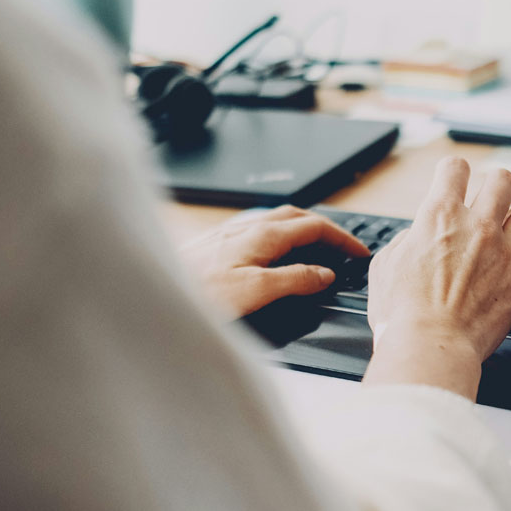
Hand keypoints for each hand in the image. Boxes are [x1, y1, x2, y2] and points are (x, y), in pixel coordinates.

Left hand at [181, 205, 369, 317]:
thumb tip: (324, 274)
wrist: (152, 293)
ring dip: (303, 230)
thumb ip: (294, 279)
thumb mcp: (256, 291)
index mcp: (263, 235)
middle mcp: (247, 227)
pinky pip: (259, 230)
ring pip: (277, 221)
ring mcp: (231, 232)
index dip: (342, 238)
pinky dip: (280, 238)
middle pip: (298, 217)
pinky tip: (274, 254)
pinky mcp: (216, 242)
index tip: (358, 253)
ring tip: (316, 249)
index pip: (315, 226)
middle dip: (326, 230)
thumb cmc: (197, 293)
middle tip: (343, 248)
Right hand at [363, 157, 510, 398]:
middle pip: (502, 180)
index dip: (453, 171)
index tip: (453, 179)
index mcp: (439, 217)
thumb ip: (405, 242)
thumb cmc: (400, 314)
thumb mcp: (385, 266)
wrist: (429, 347)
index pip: (454, 168)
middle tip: (490, 198)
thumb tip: (417, 237)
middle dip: (496, 185)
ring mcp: (504, 254)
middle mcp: (477, 227)